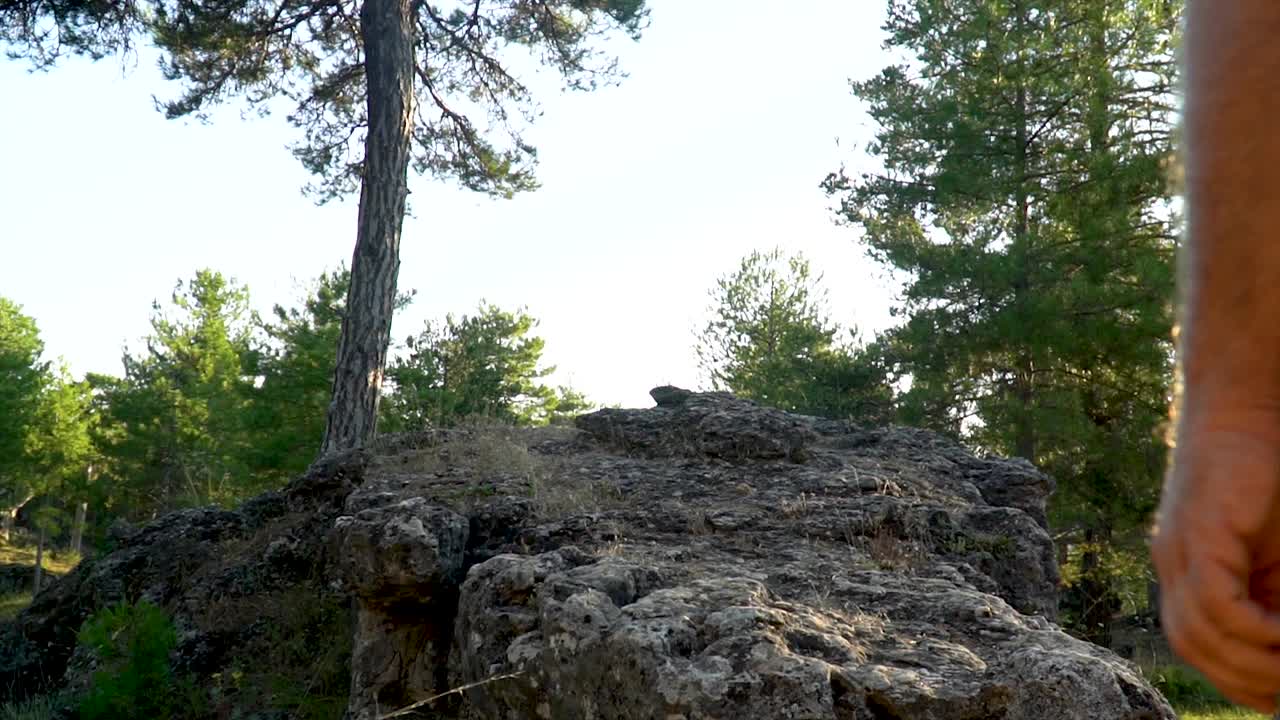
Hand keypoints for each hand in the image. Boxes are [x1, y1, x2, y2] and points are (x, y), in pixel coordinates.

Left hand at [1152, 407, 1279, 712]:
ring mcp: (1180, 550)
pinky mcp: (1197, 534)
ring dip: (1252, 663)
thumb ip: (1277, 599)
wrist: (1247, 411)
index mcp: (1190, 572)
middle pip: (1194, 647)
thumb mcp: (1278, 556)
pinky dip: (1249, 630)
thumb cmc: (1270, 479)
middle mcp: (1175, 565)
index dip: (1238, 678)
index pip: (1200, 645)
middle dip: (1246, 680)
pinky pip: (1214, 603)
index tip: (1276, 697)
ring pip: (1200, 634)